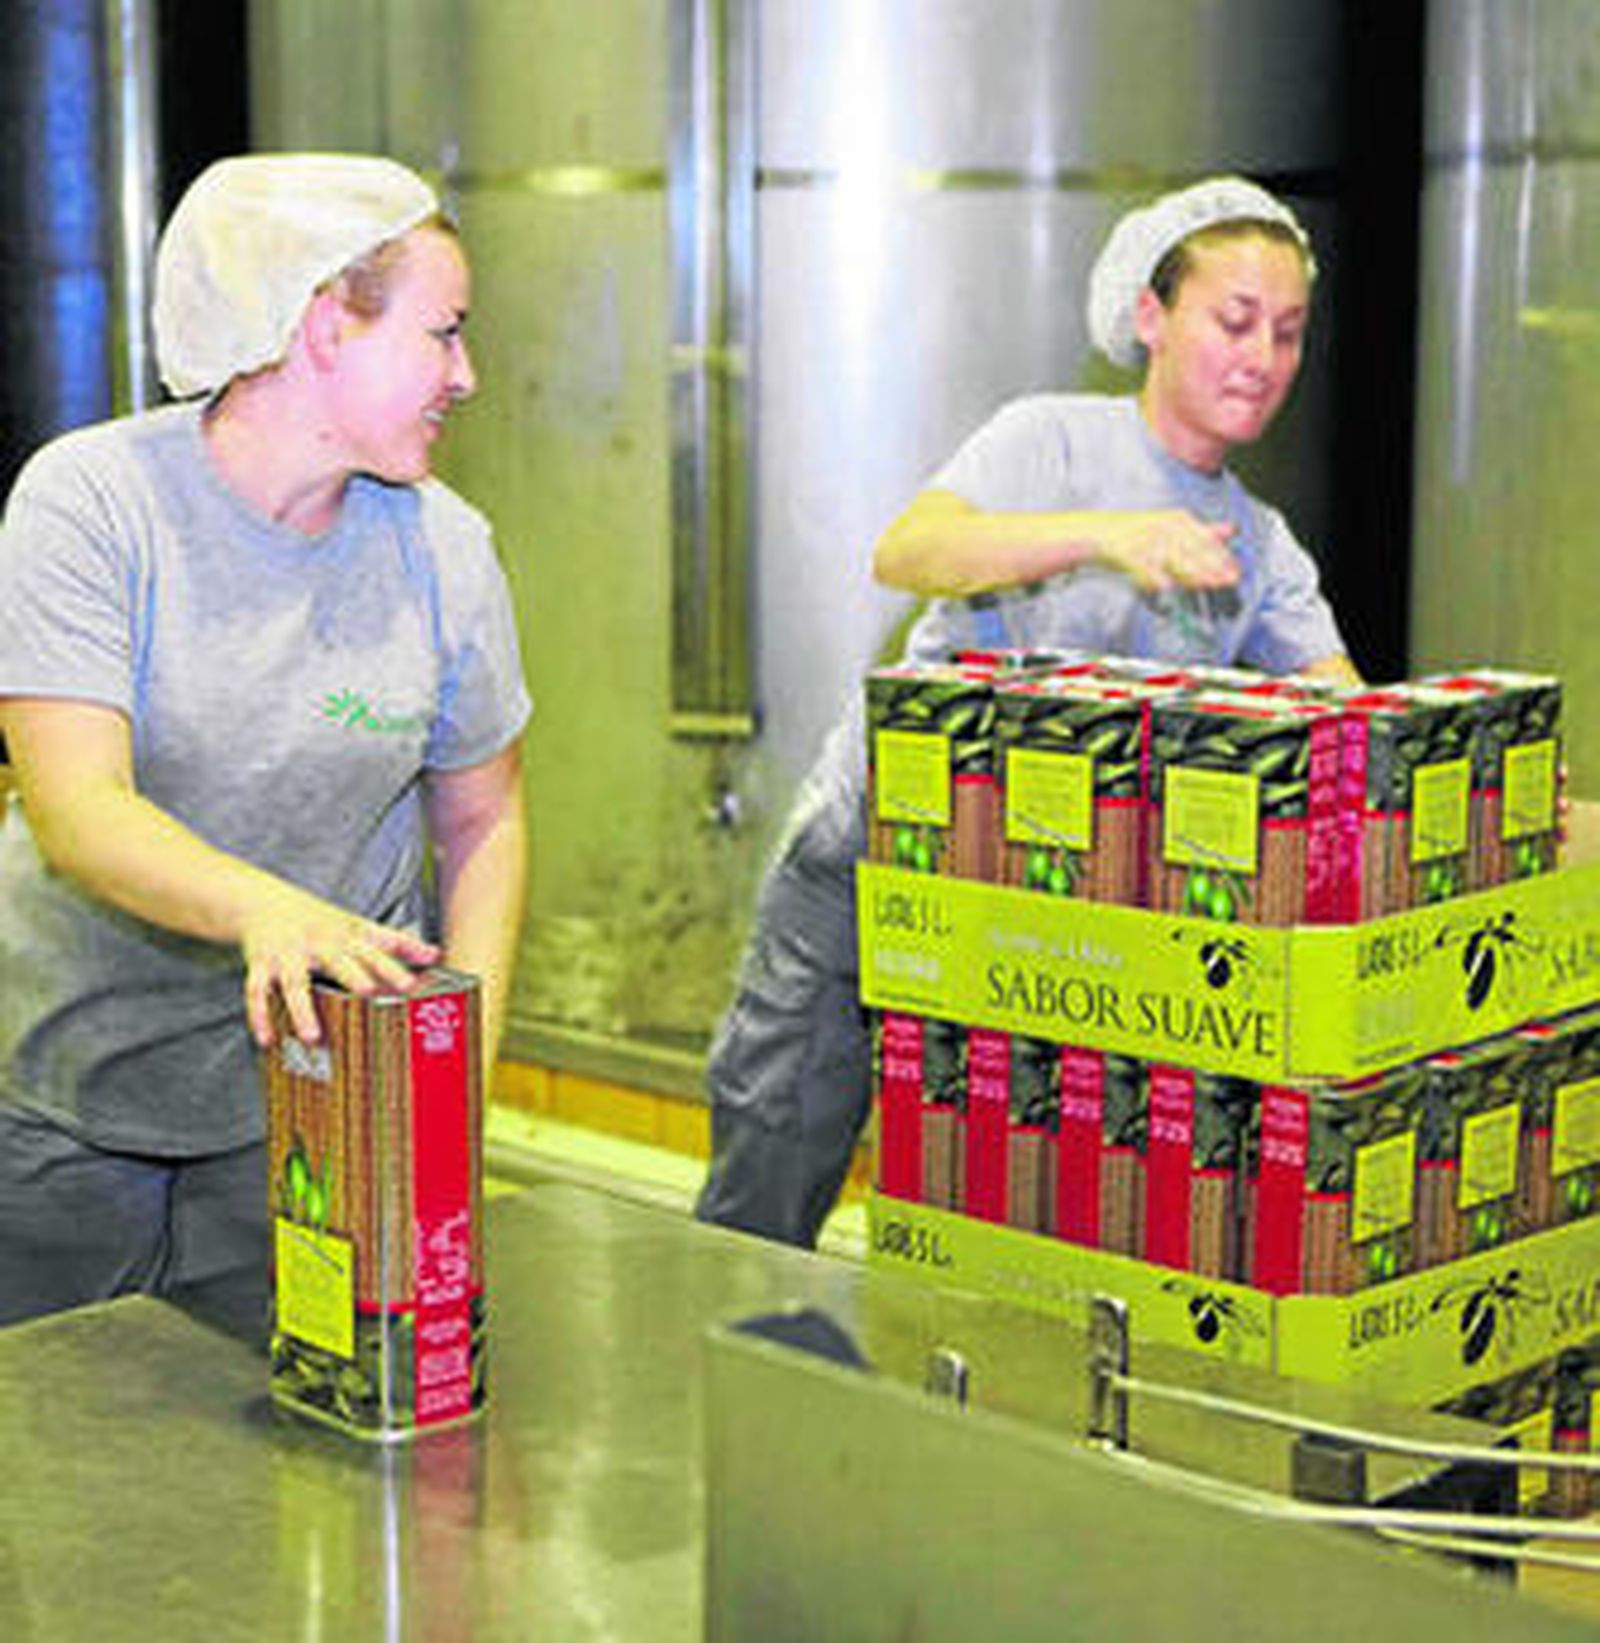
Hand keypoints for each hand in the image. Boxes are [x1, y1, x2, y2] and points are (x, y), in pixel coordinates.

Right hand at [239, 882, 439, 1047]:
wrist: (262, 903)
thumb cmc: (321, 921)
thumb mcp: (359, 927)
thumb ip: (397, 942)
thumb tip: (437, 954)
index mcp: (345, 936)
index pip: (373, 950)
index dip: (393, 966)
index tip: (411, 985)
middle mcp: (317, 944)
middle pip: (337, 960)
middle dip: (353, 976)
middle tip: (369, 994)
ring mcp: (287, 954)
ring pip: (294, 982)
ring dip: (302, 1010)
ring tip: (312, 1038)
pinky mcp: (260, 964)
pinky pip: (256, 991)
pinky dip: (259, 1015)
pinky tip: (267, 1039)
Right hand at [1095, 511, 1239, 595]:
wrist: (1096, 531)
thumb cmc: (1138, 533)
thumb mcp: (1173, 527)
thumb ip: (1202, 531)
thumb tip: (1231, 529)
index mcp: (1178, 520)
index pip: (1206, 539)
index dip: (1222, 557)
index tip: (1236, 572)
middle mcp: (1165, 526)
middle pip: (1194, 549)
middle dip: (1212, 566)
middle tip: (1227, 581)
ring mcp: (1146, 538)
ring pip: (1172, 557)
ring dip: (1191, 573)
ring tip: (1206, 584)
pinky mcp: (1127, 551)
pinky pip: (1144, 565)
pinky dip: (1155, 576)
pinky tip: (1166, 587)